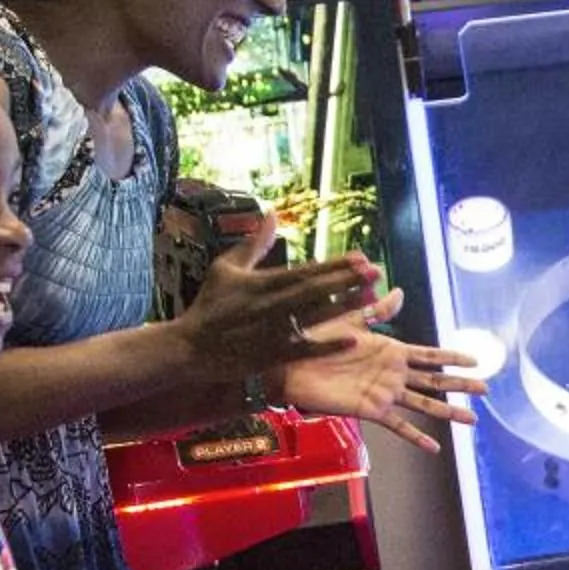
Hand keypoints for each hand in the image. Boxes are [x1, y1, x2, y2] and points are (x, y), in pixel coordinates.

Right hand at [177, 214, 381, 376]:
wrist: (192, 347)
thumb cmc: (209, 305)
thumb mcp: (226, 268)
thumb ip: (253, 244)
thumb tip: (271, 215)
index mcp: (264, 283)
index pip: (307, 271)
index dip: (335, 264)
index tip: (360, 257)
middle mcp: (273, 305)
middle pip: (318, 291)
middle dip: (348, 280)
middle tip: (377, 272)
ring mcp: (275, 331)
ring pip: (317, 316)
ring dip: (346, 307)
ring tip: (373, 298)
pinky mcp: (274, 355)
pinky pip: (307, 349)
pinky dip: (329, 345)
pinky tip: (353, 339)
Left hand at [278, 291, 487, 453]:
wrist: (290, 362)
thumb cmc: (316, 337)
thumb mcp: (351, 318)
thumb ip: (378, 311)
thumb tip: (400, 292)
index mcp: (391, 350)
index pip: (429, 355)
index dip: (453, 357)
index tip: (476, 359)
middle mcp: (393, 374)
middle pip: (435, 381)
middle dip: (460, 385)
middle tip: (486, 389)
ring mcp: (384, 394)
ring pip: (424, 404)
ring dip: (449, 412)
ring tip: (473, 420)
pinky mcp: (371, 410)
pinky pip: (399, 426)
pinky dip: (416, 437)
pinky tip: (435, 448)